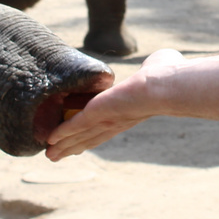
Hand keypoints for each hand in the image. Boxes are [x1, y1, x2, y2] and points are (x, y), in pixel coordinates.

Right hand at [45, 48, 184, 160]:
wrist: (167, 86)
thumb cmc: (169, 75)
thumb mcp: (158, 68)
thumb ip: (153, 67)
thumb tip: (158, 62)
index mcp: (130, 111)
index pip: (106, 126)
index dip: (92, 133)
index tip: (80, 140)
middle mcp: (118, 120)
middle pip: (90, 137)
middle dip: (72, 146)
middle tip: (55, 156)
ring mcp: (108, 119)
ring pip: (81, 135)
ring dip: (65, 145)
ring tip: (49, 155)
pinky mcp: (98, 114)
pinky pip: (76, 124)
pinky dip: (63, 132)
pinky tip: (51, 139)